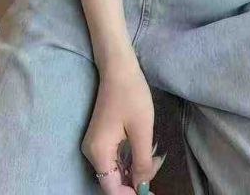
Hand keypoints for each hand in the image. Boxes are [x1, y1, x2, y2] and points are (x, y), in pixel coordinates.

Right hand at [81, 53, 165, 192]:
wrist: (119, 68)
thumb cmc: (131, 95)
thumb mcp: (142, 130)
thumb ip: (142, 162)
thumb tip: (142, 187)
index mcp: (99, 152)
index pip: (112, 188)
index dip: (130, 194)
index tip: (150, 191)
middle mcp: (92, 152)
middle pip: (113, 180)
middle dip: (136, 180)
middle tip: (157, 166)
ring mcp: (95, 144)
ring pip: (116, 169)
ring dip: (135, 169)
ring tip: (155, 159)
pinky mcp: (101, 137)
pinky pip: (115, 157)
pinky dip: (130, 159)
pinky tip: (146, 152)